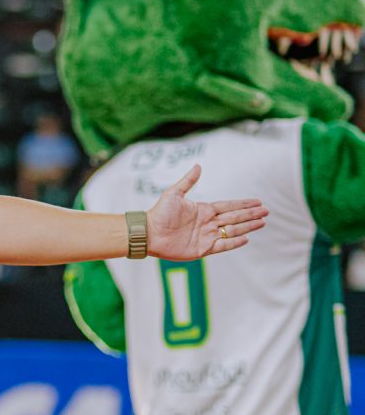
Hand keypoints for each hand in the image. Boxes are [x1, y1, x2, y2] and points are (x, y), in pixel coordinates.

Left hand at [147, 165, 267, 260]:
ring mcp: (206, 236)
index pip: (229, 206)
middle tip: (266, 211)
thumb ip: (188, 181)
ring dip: (247, 226)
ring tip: (262, 222)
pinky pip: (222, 246)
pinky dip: (234, 242)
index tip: (258, 201)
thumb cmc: (159, 213)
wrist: (149, 233)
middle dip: (251, 214)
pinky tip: (246, 238)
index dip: (243, 204)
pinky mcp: (203, 249)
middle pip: (235, 217)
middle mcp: (208, 223)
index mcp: (203, 210)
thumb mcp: (173, 194)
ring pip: (232, 230)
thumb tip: (198, 166)